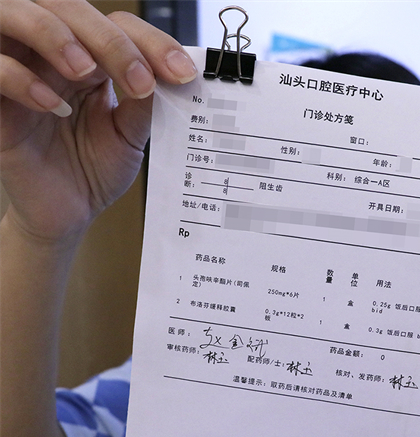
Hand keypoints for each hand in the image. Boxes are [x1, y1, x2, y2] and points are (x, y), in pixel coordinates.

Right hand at [0, 0, 196, 243]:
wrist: (68, 213)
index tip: (182, 73)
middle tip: (140, 79)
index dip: (152, 41)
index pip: (118, 24)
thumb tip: (166, 73)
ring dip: (55, 35)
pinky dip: (20, 78)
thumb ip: (144, 105)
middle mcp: (54, 56)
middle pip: (69, 8)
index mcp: (92, 59)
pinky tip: (53, 106)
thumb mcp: (130, 137)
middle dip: (110, 39)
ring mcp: (21, 72)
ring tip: (85, 72)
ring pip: (19, 14)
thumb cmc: (96, 170)